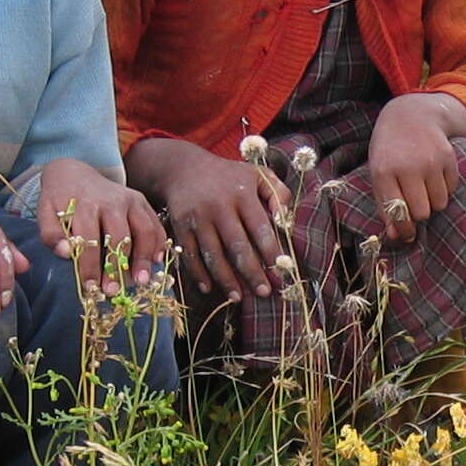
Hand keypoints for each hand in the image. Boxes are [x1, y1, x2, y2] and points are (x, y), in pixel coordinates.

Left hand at [37, 157, 166, 293]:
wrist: (75, 172)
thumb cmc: (60, 199)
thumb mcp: (46, 212)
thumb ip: (51, 233)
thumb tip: (65, 253)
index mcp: (86, 204)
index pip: (90, 240)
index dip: (90, 266)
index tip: (90, 288)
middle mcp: (111, 201)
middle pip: (120, 237)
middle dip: (117, 267)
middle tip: (114, 291)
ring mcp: (130, 199)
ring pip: (144, 230)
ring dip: (143, 258)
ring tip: (141, 281)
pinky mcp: (141, 201)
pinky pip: (155, 224)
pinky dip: (159, 243)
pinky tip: (156, 261)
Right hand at [127, 137, 289, 301]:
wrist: (183, 168)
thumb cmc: (228, 176)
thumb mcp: (256, 174)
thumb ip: (278, 193)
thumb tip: (285, 220)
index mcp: (242, 193)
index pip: (260, 227)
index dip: (271, 251)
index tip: (281, 270)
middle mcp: (218, 205)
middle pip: (237, 246)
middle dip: (252, 272)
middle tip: (264, 292)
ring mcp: (197, 217)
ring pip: (213, 254)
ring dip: (226, 279)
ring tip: (239, 297)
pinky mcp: (180, 226)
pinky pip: (190, 254)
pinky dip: (198, 273)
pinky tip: (209, 288)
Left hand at [368, 93, 465, 244]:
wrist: (410, 116)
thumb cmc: (390, 151)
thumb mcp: (379, 174)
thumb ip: (385, 205)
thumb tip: (396, 237)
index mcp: (384, 172)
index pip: (397, 213)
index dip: (404, 229)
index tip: (407, 234)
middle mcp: (408, 167)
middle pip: (422, 213)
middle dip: (419, 214)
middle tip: (415, 203)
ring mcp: (431, 161)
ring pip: (439, 204)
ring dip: (433, 201)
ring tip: (423, 187)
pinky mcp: (449, 158)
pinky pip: (451, 190)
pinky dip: (444, 188)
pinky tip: (433, 174)